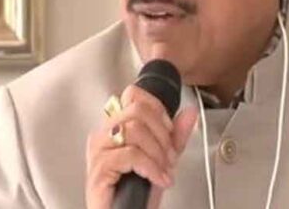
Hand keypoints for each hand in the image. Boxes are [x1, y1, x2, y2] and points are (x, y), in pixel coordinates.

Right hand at [86, 85, 197, 208]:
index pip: (133, 94)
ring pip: (135, 130)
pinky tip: (158, 179)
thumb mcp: (163, 158)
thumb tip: (190, 112)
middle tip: (169, 156)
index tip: (169, 130)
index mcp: (116, 126)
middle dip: (163, 135)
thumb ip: (176, 135)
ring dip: (158, 153)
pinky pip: (131, 155)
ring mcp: (98, 150)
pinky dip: (151, 168)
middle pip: (137, 110)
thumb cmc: (138, 193)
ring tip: (164, 170)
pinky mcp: (99, 168)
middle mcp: (104, 134)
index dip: (157, 109)